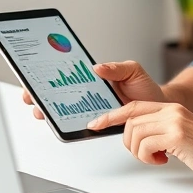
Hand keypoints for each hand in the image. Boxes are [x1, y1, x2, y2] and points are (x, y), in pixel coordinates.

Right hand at [22, 60, 165, 120]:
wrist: (159, 111)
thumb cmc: (145, 89)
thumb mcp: (133, 71)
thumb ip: (117, 68)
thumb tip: (97, 67)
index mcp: (93, 79)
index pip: (66, 74)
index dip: (47, 75)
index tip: (34, 75)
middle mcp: (89, 94)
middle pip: (59, 94)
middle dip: (40, 94)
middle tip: (32, 96)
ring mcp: (91, 110)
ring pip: (64, 111)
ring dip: (50, 111)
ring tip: (42, 111)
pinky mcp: (97, 125)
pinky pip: (79, 126)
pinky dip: (67, 126)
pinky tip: (61, 125)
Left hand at [86, 101, 192, 181]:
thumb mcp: (181, 135)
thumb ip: (161, 130)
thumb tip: (136, 137)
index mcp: (172, 108)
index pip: (133, 106)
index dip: (111, 115)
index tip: (96, 124)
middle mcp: (172, 110)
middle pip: (130, 122)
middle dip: (130, 143)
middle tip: (147, 154)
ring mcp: (174, 121)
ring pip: (134, 134)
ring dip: (140, 153)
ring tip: (158, 158)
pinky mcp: (177, 135)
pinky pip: (145, 146)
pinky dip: (149, 158)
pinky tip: (165, 160)